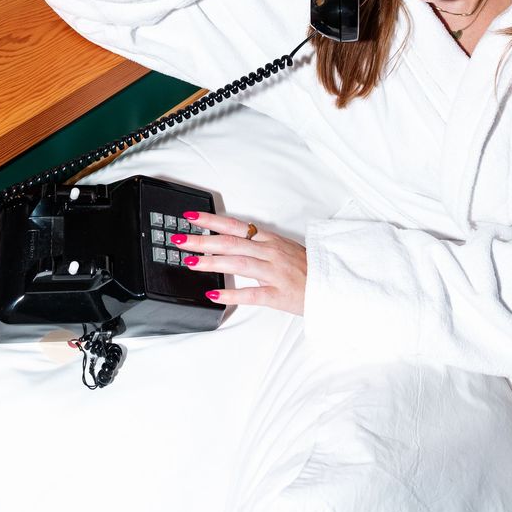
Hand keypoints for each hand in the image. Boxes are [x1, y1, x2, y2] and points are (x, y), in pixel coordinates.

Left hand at [171, 212, 307, 314]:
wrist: (332, 287)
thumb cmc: (306, 270)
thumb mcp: (282, 250)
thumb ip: (257, 246)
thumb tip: (228, 243)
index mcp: (269, 240)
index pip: (235, 226)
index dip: (211, 220)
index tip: (190, 216)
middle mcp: (270, 252)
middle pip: (231, 242)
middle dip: (202, 240)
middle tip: (179, 239)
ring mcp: (275, 273)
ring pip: (239, 263)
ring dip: (212, 262)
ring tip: (191, 262)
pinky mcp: (279, 294)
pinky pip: (253, 293)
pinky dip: (232, 294)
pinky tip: (214, 294)